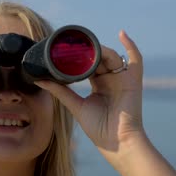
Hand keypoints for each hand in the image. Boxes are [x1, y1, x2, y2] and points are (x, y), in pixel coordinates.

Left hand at [35, 31, 143, 159]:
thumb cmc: (99, 128)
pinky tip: (122, 34)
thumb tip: (39, 80)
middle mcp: (110, 79)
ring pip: (112, 56)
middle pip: (99, 58)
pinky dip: (131, 45)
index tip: (65, 48)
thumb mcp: (75, 105)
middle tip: (73, 45)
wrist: (116, 142)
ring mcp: (122, 79)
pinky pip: (136, 59)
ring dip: (100, 50)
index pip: (88, 64)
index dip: (79, 56)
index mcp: (98, 84)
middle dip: (88, 51)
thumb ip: (60, 91)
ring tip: (87, 48)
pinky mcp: (133, 80)